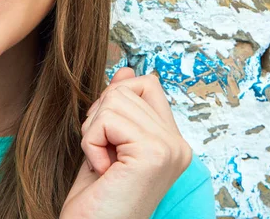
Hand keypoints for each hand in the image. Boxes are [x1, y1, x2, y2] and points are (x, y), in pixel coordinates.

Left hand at [60, 67, 192, 218]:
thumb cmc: (97, 199)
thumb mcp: (107, 142)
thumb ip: (120, 107)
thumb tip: (126, 69)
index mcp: (172, 141)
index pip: (147, 84)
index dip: (117, 98)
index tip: (109, 135)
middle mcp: (178, 145)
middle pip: (127, 88)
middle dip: (101, 117)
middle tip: (104, 155)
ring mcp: (170, 148)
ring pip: (115, 99)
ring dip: (94, 131)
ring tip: (103, 164)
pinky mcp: (154, 153)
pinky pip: (107, 119)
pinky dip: (92, 142)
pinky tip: (102, 171)